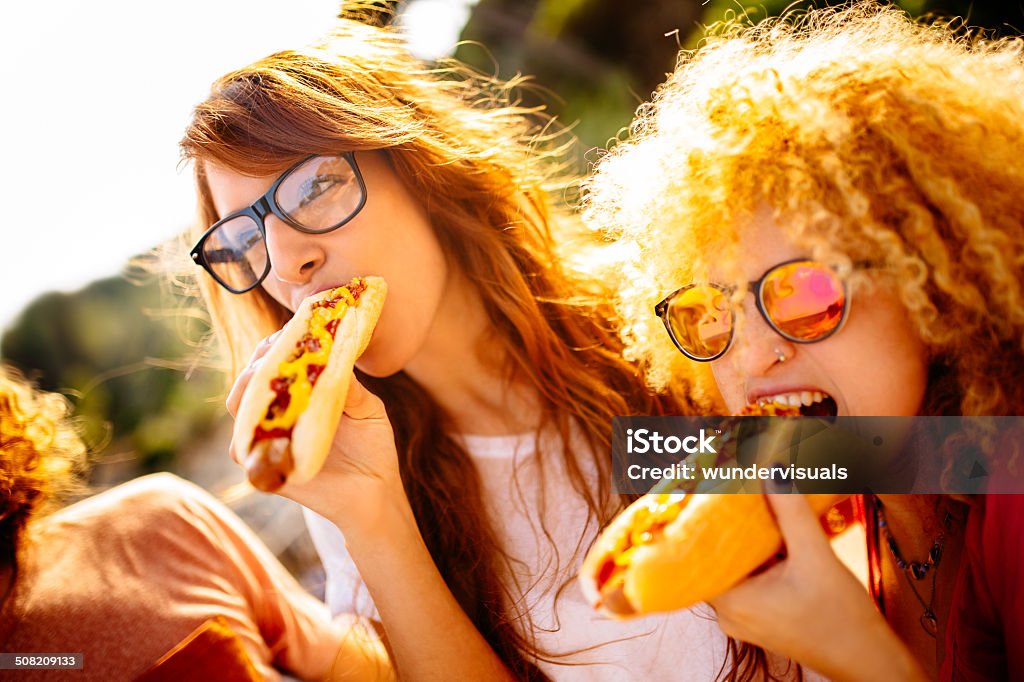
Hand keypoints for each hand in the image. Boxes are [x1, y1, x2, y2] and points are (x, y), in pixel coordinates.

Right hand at [226, 332, 406, 533]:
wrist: (375, 491)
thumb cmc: (372, 445)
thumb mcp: (368, 408)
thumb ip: (351, 387)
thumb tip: (335, 358)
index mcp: (300, 393)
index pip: (277, 359)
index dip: (280, 342)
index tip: (295, 330)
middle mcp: (278, 412)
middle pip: (252, 377)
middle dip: (262, 359)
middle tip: (278, 350)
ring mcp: (268, 438)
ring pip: (240, 406)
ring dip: (250, 386)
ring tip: (269, 376)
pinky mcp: (264, 468)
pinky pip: (242, 447)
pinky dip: (249, 431)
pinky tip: (266, 418)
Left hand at [708, 492, 926, 681]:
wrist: (871, 661)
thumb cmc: (842, 618)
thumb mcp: (816, 557)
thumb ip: (791, 512)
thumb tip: (772, 471)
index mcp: (731, 602)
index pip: (698, 555)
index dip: (702, 523)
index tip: (706, 493)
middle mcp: (728, 614)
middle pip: (715, 559)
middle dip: (726, 527)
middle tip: (731, 492)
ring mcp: (743, 619)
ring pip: (733, 570)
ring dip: (744, 543)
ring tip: (750, 508)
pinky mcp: (760, 619)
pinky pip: (748, 582)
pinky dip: (756, 560)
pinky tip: (770, 538)